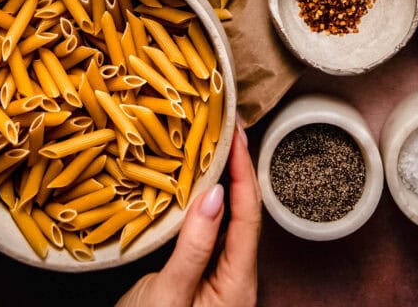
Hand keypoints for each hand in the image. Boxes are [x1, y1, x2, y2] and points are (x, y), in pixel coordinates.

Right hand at [117, 123, 260, 306]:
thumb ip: (194, 246)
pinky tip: (193, 184)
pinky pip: (209, 232)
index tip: (236, 132)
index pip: (249, 214)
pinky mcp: (199, 279)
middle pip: (244, 213)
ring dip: (221, 182)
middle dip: (237, 169)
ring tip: (211, 144)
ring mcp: (218, 279)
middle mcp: (235, 278)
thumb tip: (214, 193)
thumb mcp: (169, 295)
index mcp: (237, 283)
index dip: (244, 170)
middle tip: (225, 127)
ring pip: (227, 221)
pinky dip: (204, 202)